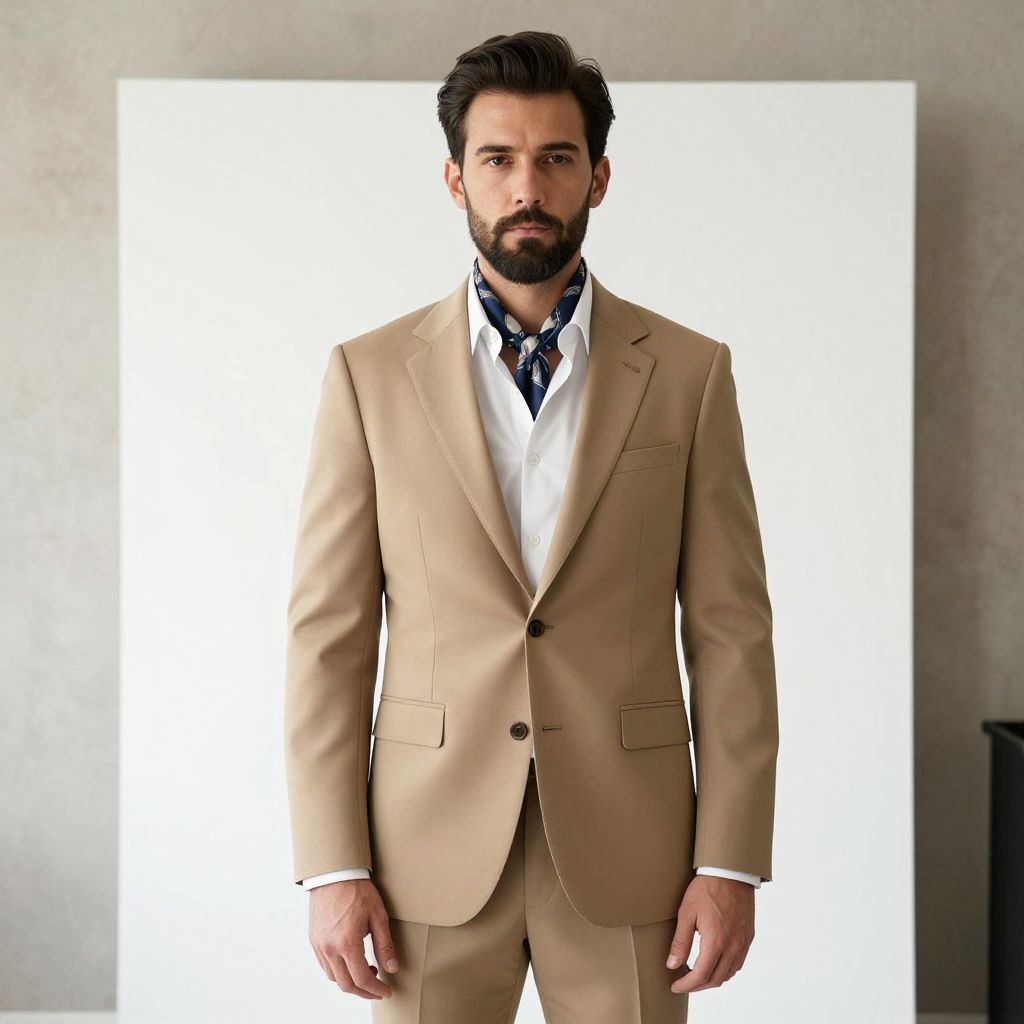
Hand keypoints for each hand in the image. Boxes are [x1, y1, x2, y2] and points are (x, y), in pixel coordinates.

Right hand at [308, 878, 398, 999]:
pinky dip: (338, 971)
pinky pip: (324, 965)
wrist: (335, 873)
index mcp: (347, 944)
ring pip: (333, 977)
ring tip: (367, 971)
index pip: (362, 979)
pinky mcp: (314, 939)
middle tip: (377, 989)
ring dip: (350, 981)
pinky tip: (350, 962)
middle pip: (346, 984)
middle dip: (364, 992)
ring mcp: (319, 945)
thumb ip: (385, 945)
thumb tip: (392, 968)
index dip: (376, 990)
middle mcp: (330, 948)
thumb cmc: (357, 890)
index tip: (386, 992)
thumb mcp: (378, 916)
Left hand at [666, 874, 754, 992]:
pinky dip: (726, 970)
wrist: (730, 872)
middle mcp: (732, 946)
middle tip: (684, 983)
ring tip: (697, 975)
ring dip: (712, 979)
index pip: (701, 975)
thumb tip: (672, 964)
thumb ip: (680, 942)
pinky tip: (715, 963)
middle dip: (698, 986)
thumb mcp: (687, 913)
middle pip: (715, 979)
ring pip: (729, 974)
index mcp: (716, 942)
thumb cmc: (707, 888)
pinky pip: (738, 963)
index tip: (676, 986)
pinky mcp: (748, 937)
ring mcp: (742, 943)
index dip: (686, 985)